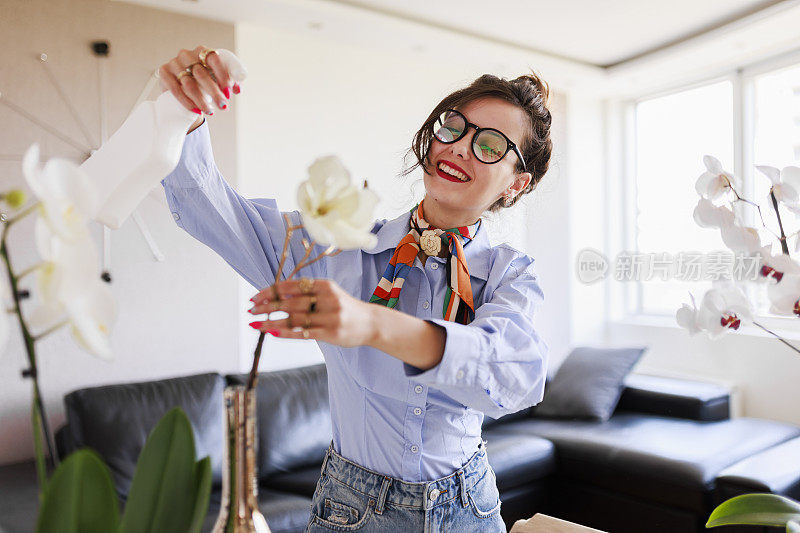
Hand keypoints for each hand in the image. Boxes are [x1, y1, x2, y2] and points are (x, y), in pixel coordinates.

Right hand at [158, 45, 240, 115]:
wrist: (181, 85)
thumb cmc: (204, 80)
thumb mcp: (218, 78)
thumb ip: (230, 81)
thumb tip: (237, 90)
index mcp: (203, 51)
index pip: (214, 59)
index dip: (222, 75)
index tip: (229, 92)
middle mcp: (187, 54)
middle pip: (201, 74)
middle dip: (214, 92)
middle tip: (223, 106)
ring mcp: (174, 63)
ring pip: (189, 84)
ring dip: (201, 100)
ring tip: (211, 112)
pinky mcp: (163, 72)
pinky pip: (175, 89)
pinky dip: (187, 102)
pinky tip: (197, 111)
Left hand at [248, 279, 376, 346]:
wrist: (371, 323)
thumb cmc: (344, 308)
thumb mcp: (329, 294)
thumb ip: (307, 293)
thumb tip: (278, 293)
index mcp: (324, 286)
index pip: (291, 286)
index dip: (270, 291)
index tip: (254, 297)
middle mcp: (327, 299)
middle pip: (290, 302)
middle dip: (267, 306)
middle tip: (250, 310)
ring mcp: (330, 317)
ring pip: (295, 319)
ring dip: (272, 321)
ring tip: (256, 324)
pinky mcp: (331, 333)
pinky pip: (304, 333)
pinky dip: (286, 333)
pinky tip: (273, 333)